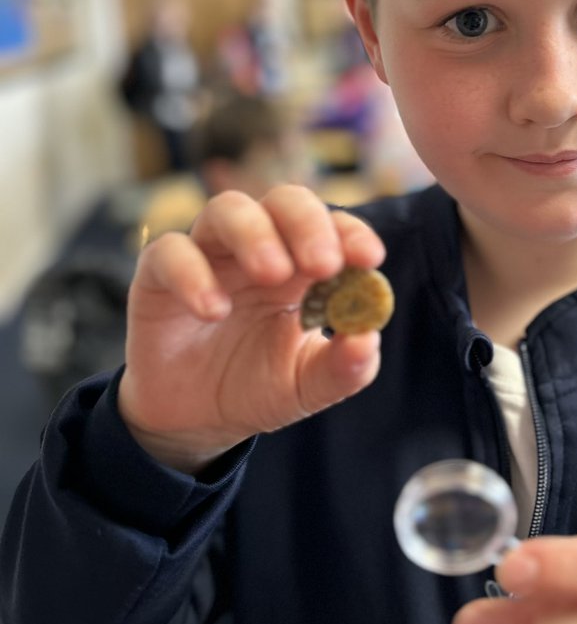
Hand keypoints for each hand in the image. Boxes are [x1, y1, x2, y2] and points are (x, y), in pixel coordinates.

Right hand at [118, 185, 385, 472]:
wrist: (196, 421)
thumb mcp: (308, 385)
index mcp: (302, 265)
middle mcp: (258, 247)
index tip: (370, 258)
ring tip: (273, 274)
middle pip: (285, 201)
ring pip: (227, 208)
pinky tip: (215, 310)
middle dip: (308, 224)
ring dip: (255, 234)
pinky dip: (193, 274)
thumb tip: (368, 338)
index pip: (332, 227)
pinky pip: (169, 251)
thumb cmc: (258, 386)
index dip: (351, 234)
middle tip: (323, 264)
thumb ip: (344, 367)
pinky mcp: (158, 274)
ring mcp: (208, 254)